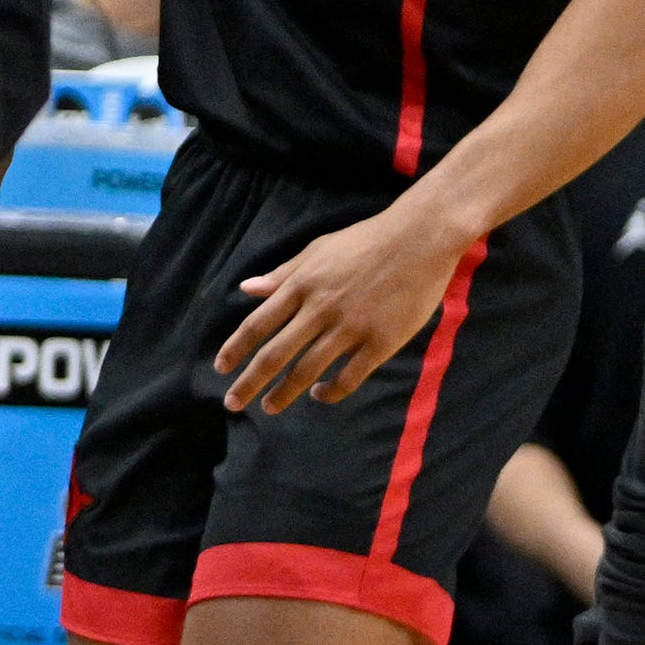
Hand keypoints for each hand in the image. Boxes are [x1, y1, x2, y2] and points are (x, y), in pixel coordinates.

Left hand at [215, 199, 479, 413]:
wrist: (423, 237)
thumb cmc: (369, 239)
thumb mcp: (319, 249)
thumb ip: (284, 273)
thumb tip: (246, 288)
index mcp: (303, 285)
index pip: (258, 324)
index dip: (236, 349)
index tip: (222, 368)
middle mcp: (320, 309)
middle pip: (275, 354)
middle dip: (250, 382)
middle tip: (233, 403)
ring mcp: (351, 327)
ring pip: (308, 369)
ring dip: (284, 393)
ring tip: (270, 407)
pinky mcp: (381, 340)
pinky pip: (350, 376)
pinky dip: (331, 391)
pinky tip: (320, 394)